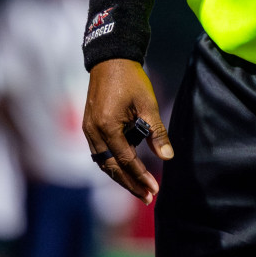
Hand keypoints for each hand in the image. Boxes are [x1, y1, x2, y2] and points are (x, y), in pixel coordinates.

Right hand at [83, 59, 173, 203]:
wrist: (110, 59)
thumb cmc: (131, 79)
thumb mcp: (148, 104)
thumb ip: (156, 132)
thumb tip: (167, 157)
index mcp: (107, 126)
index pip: (126, 160)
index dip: (141, 177)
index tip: (154, 190)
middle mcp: (93, 132)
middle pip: (111, 167)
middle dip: (129, 183)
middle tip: (147, 197)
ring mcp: (89, 129)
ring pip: (104, 162)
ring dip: (120, 176)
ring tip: (139, 188)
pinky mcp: (89, 126)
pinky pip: (100, 152)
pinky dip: (113, 163)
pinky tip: (125, 168)